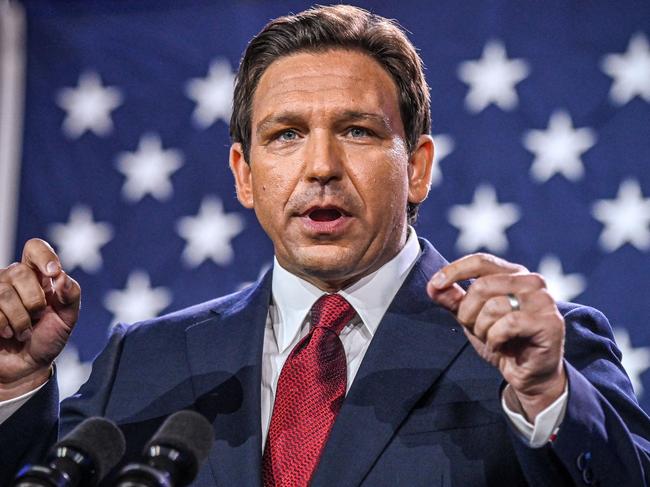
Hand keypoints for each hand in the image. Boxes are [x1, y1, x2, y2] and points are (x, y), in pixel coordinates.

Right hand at [0, 239, 80, 399]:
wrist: (27, 367)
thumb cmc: (48, 337)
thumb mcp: (68, 318)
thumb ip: (70, 295)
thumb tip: (61, 277)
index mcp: (37, 275)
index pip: (35, 248)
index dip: (43, 256)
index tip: (53, 273)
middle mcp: (12, 278)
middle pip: (19, 272)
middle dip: (34, 301)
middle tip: (37, 318)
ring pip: (3, 293)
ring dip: (20, 320)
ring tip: (24, 332)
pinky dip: (4, 326)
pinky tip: (7, 334)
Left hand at [426, 253, 565, 421]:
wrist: (528, 374)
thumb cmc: (502, 341)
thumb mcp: (471, 318)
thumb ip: (453, 300)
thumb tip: (432, 286)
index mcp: (514, 274)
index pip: (480, 261)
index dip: (454, 271)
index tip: (435, 285)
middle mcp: (531, 281)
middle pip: (482, 286)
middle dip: (468, 313)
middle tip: (475, 329)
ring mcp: (543, 300)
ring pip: (494, 306)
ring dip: (483, 329)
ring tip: (492, 339)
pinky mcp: (550, 322)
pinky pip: (508, 324)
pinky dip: (496, 339)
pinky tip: (502, 347)